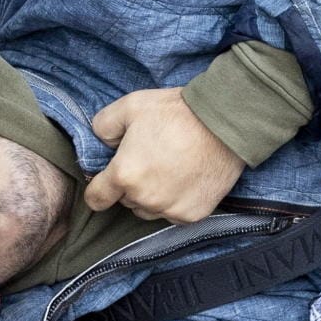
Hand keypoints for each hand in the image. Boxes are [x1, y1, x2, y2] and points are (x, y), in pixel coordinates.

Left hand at [84, 87, 243, 222]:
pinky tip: (185, 178)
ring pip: (149, 210)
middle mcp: (145, 199)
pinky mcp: (192, 214)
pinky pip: (173, 213)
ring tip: (169, 169)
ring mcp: (170, 209)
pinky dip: (176, 201)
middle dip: (131, 185)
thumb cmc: (176, 113)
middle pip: (126, 201)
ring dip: (152, 196)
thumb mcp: (130, 106)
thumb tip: (102, 142)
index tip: (107, 180)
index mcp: (124, 175)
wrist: (224, 124)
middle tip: (149, 159)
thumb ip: (104, 125)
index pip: (96, 199)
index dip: (98, 188)